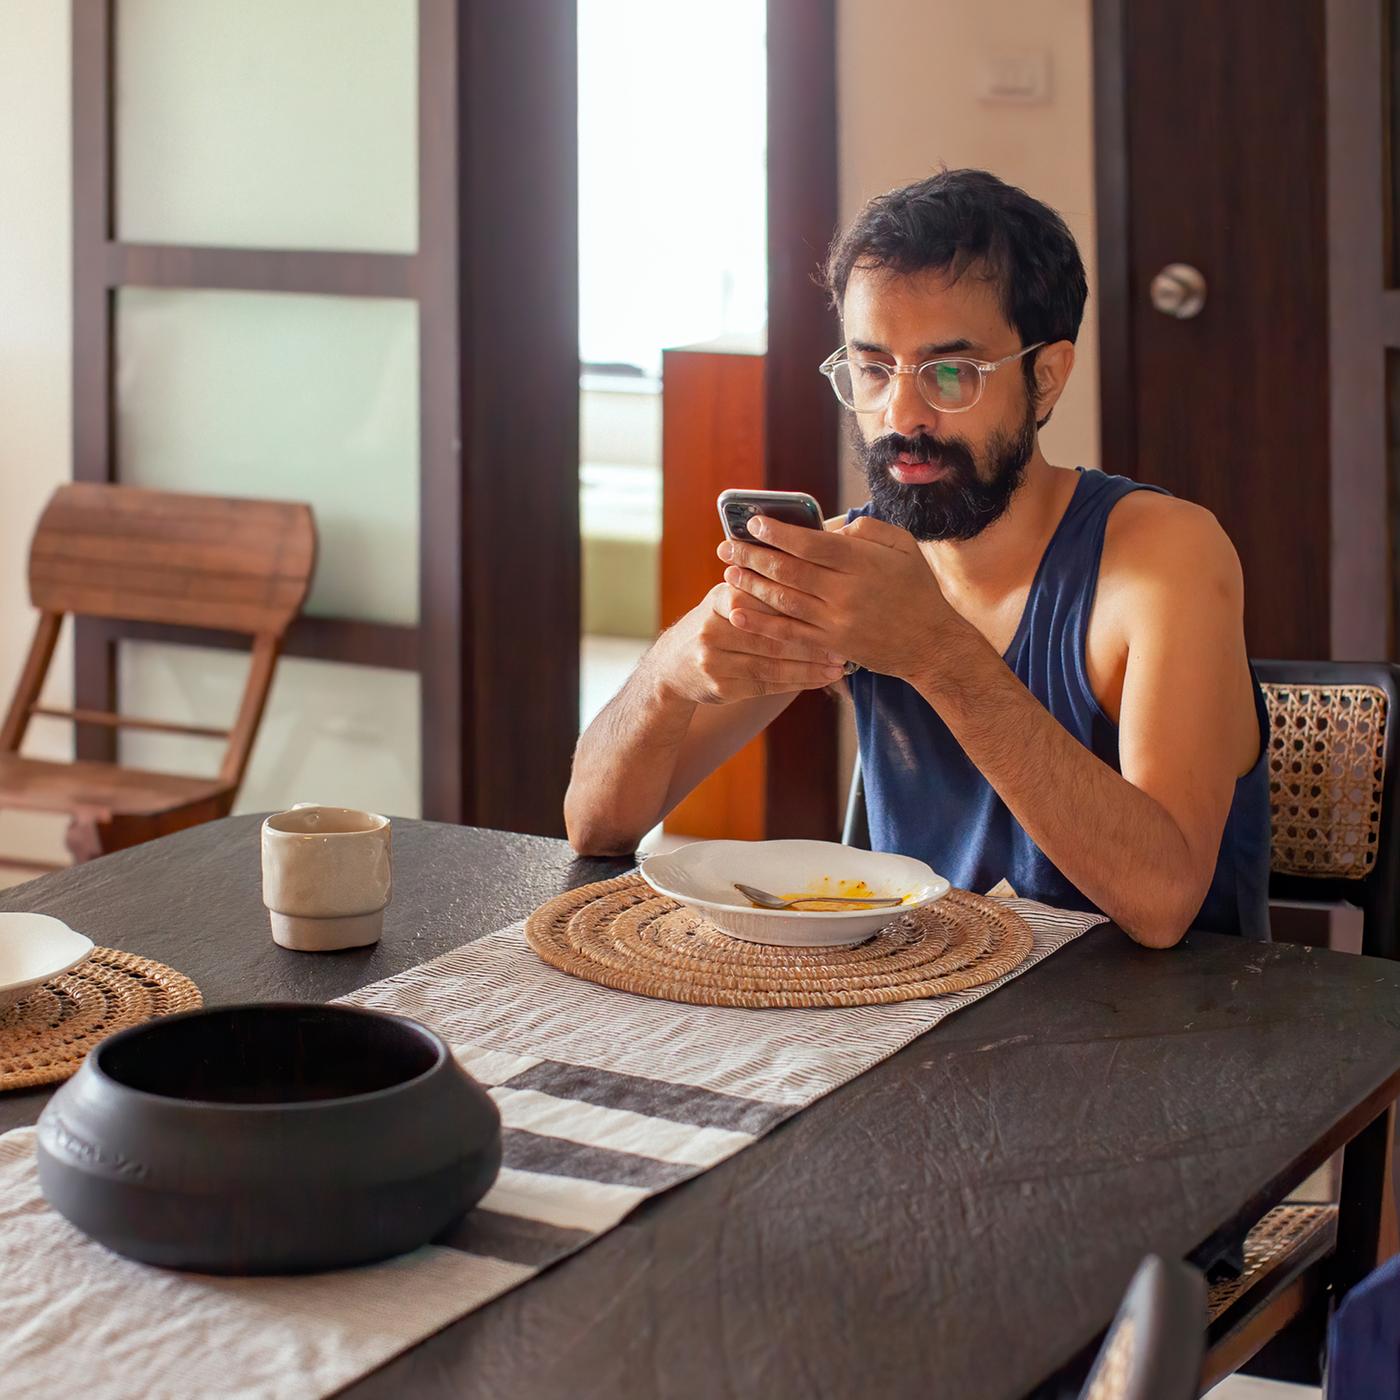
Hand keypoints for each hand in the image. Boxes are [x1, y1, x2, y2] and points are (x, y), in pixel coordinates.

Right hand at [649, 583, 846, 704]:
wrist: (672, 666)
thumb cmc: (715, 625)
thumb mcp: (726, 598)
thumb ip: (758, 588)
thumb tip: (810, 572)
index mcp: (721, 597)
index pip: (765, 598)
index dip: (800, 605)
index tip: (832, 609)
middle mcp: (714, 627)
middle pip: (772, 634)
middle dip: (812, 641)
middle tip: (843, 644)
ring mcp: (715, 659)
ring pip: (772, 663)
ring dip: (809, 666)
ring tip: (837, 666)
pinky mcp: (721, 686)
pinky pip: (766, 684)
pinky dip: (796, 682)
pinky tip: (819, 680)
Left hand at [716, 514, 958, 678]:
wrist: (932, 643)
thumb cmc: (917, 588)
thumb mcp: (903, 545)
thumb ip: (866, 529)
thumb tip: (827, 527)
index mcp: (862, 562)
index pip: (810, 543)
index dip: (778, 533)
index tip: (753, 523)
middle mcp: (846, 591)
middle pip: (789, 570)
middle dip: (753, 556)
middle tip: (726, 547)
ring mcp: (837, 621)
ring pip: (784, 600)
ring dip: (751, 585)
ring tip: (728, 572)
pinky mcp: (831, 644)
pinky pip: (789, 632)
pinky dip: (761, 623)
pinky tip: (738, 612)